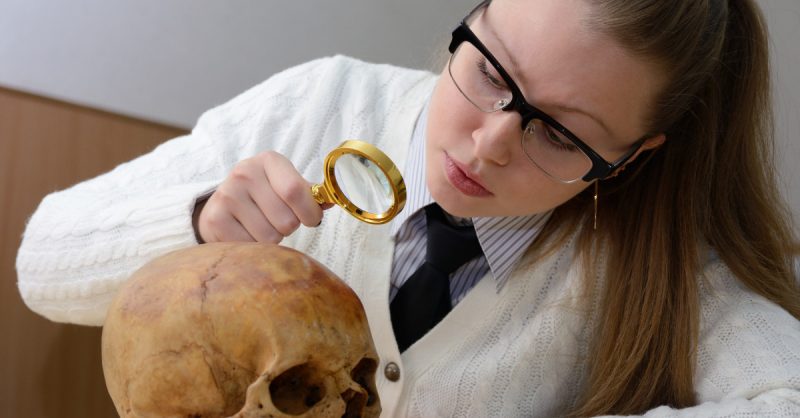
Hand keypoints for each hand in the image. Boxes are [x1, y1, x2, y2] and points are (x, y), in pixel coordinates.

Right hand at [195, 151, 326, 243]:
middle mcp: (245, 172)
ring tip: (261, 226)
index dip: (310, 213)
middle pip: (286, 220)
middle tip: (278, 221)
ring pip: (270, 238)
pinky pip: (251, 247)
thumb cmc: (262, 196)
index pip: (296, 191)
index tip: (312, 220)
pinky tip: (246, 233)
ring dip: (273, 240)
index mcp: (269, 161)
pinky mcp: (215, 219)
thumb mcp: (285, 185)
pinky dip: (254, 248)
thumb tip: (332, 200)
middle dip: (290, 228)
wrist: (219, 205)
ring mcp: (227, 195)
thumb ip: (309, 193)